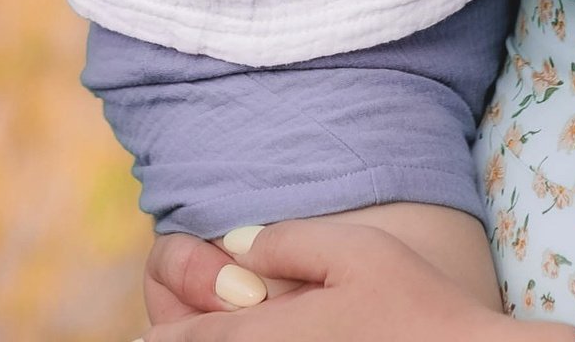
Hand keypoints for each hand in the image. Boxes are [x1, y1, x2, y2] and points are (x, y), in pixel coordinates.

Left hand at [139, 222, 511, 338]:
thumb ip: (288, 243)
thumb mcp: (355, 250)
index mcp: (274, 336)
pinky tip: (288, 338)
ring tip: (230, 332)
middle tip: (181, 328)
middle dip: (190, 339)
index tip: (154, 331)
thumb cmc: (419, 308)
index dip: (168, 335)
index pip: (193, 339)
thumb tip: (238, 250)